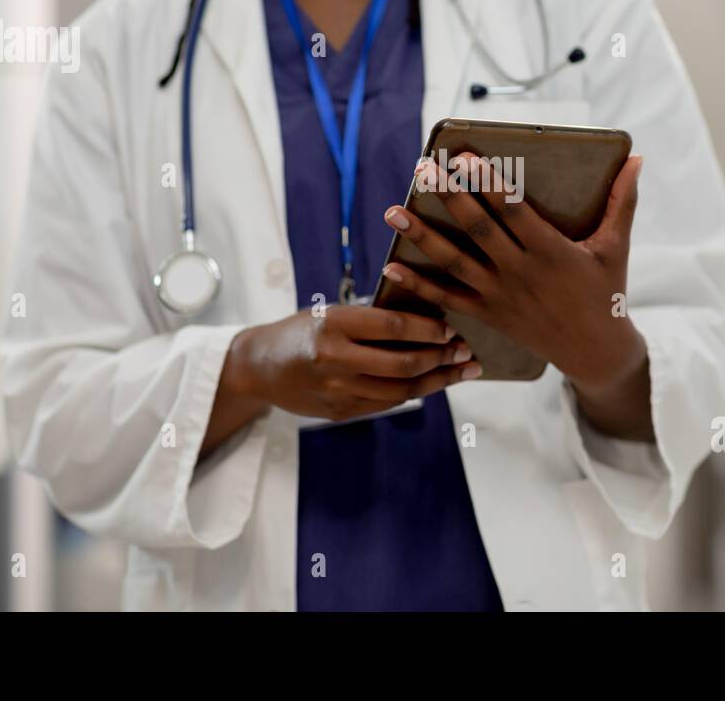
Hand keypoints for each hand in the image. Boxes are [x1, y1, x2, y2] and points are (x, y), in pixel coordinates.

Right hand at [222, 305, 479, 424]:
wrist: (259, 366)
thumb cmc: (301, 330)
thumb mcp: (329, 313)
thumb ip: (369, 319)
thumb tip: (425, 319)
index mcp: (334, 325)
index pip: (393, 327)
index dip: (428, 329)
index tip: (451, 328)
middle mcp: (335, 359)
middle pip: (402, 364)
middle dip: (441, 359)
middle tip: (465, 352)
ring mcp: (337, 390)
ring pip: (400, 391)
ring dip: (437, 381)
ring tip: (460, 370)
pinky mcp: (339, 412)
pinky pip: (386, 404)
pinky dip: (413, 393)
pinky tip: (432, 383)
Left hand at [380, 152, 648, 402]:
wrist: (594, 351)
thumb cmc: (606, 292)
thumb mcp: (615, 247)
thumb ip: (622, 201)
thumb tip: (637, 159)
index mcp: (551, 251)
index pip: (513, 210)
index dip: (488, 182)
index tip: (463, 157)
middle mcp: (520, 272)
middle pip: (477, 230)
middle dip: (448, 197)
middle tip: (422, 169)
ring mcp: (500, 295)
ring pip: (454, 262)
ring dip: (421, 236)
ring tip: (393, 210)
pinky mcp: (488, 314)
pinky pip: (447, 299)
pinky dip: (418, 286)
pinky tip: (391, 267)